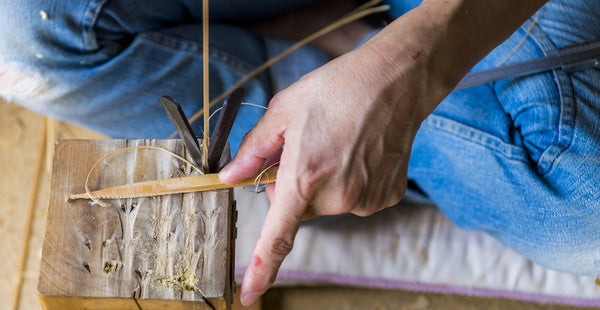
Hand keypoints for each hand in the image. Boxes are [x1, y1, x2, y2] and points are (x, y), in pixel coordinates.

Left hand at [219, 34, 432, 305]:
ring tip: (337, 144)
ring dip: (324, 182)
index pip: (276, 237)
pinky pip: (354, 198)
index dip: (260, 271)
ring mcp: (364, 201)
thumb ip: (253, 150)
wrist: (395, 81)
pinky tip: (358, 152)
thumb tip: (230, 177)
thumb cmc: (337, 89)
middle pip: (299, 209)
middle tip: (305, 150)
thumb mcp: (283, 110)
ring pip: (327, 203)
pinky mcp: (384, 197)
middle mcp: (335, 198)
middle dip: (294, 187)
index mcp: (303, 178)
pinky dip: (350, 181)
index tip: (247, 296)